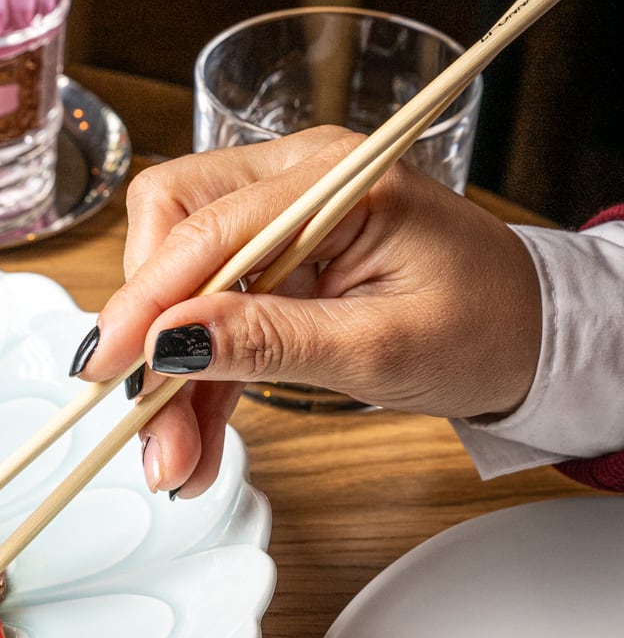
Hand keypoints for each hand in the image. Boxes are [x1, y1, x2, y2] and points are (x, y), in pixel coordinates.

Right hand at [73, 127, 542, 498]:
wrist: (530, 337)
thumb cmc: (484, 327)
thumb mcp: (380, 348)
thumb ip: (270, 341)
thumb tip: (172, 342)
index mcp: (335, 178)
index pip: (205, 224)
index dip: (145, 298)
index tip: (106, 366)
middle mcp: (295, 181)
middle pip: (169, 230)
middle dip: (149, 332)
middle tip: (143, 420)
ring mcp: (279, 219)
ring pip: (177, 281)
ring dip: (167, 374)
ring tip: (173, 459)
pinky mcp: (271, 262)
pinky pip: (206, 313)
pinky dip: (194, 379)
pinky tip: (191, 440)